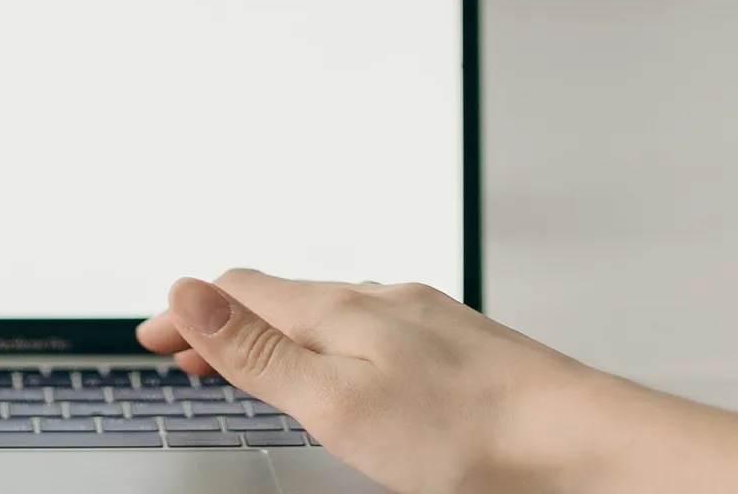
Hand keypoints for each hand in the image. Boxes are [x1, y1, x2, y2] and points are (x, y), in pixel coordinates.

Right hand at [138, 270, 737, 493]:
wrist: (586, 446)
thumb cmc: (471, 434)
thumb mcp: (335, 402)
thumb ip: (257, 350)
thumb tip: (187, 291)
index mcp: (340, 310)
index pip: (239, 291)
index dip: (187, 312)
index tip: (151, 336)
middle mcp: (381, 300)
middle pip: (280, 297)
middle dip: (226, 322)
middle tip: (188, 352)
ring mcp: (423, 319)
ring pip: (329, 311)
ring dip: (277, 331)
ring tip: (255, 357)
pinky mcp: (458, 347)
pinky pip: (372, 327)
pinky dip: (331, 341)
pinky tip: (352, 364)